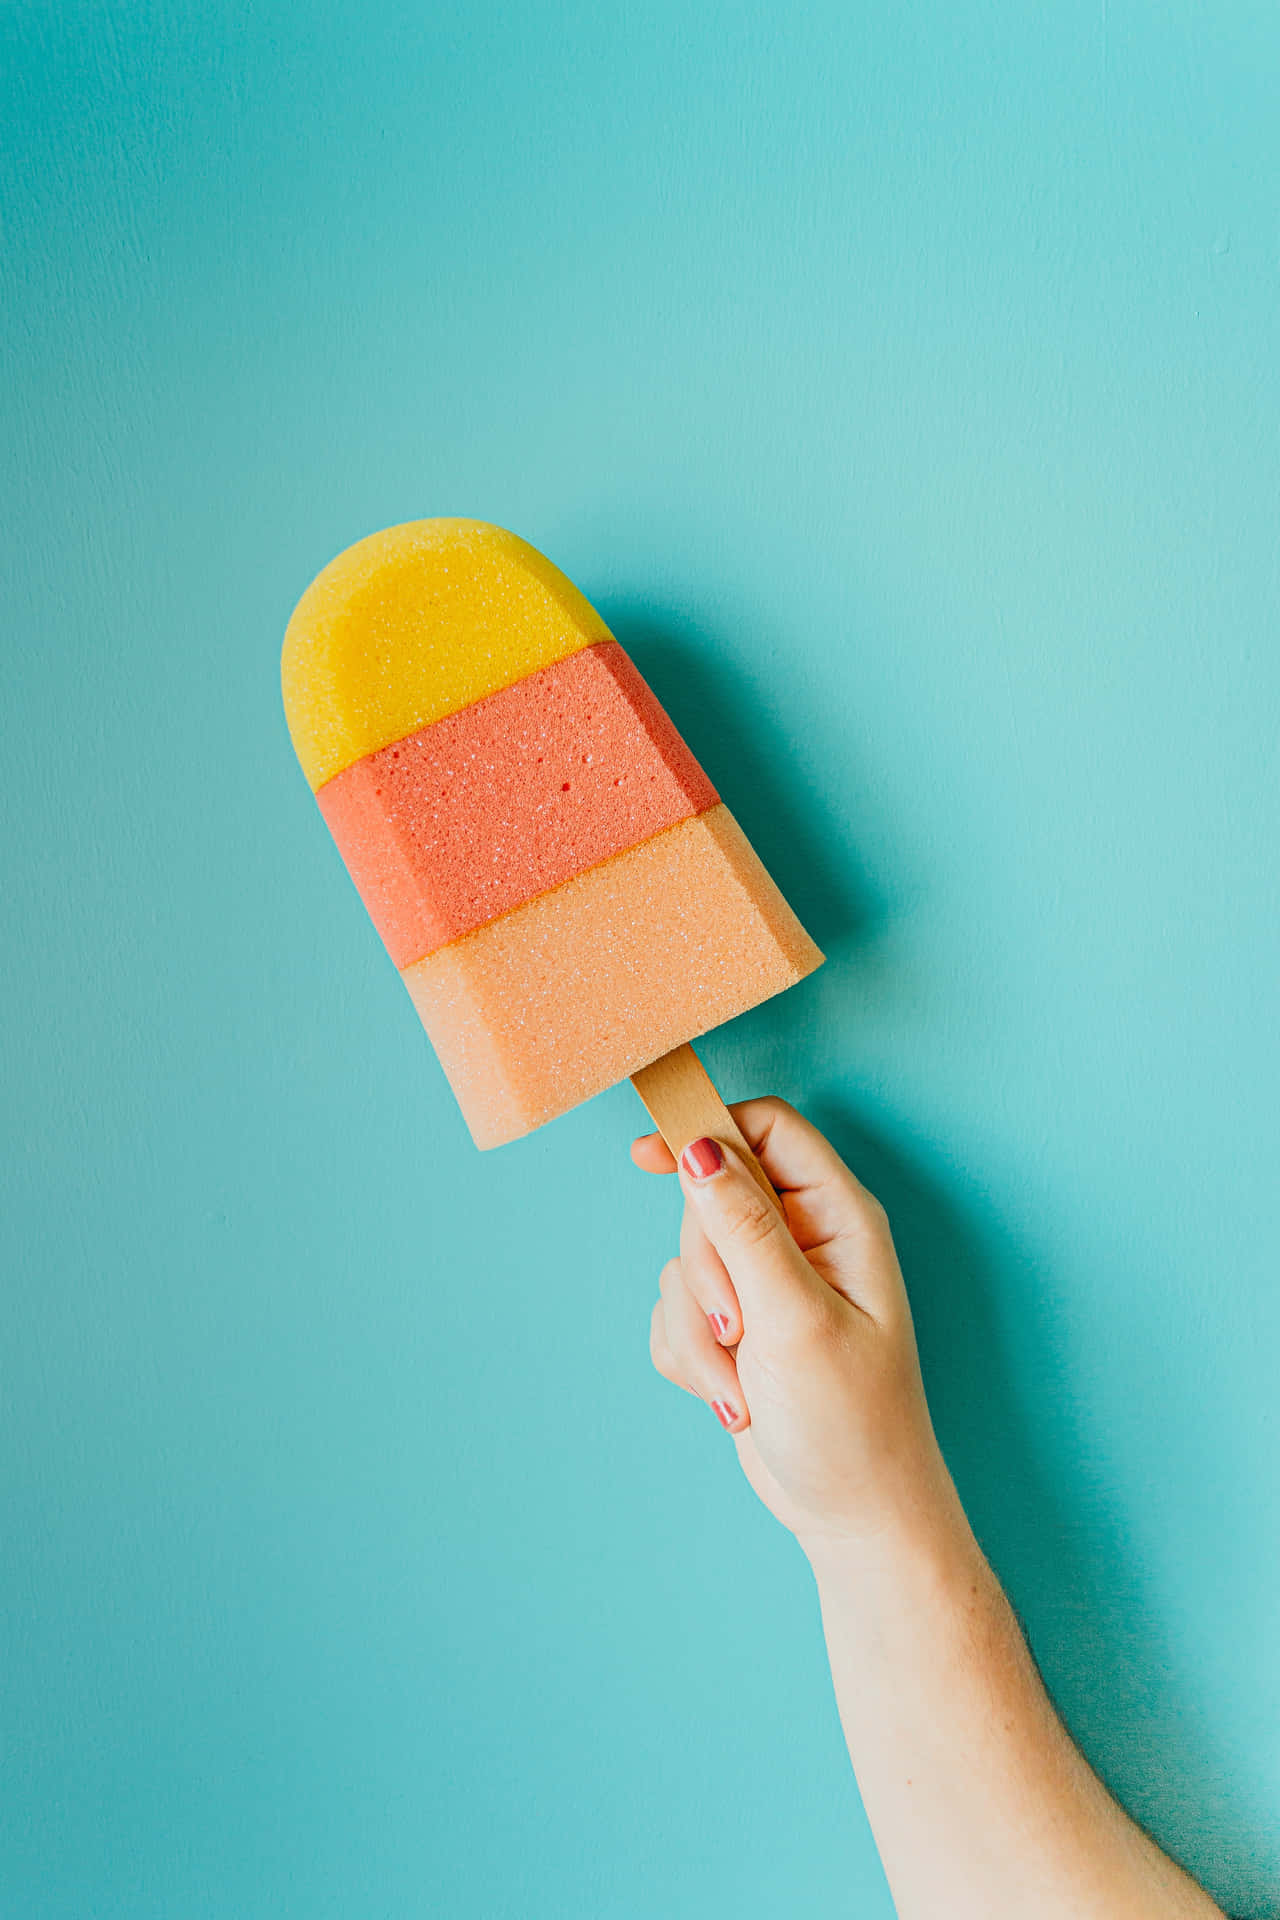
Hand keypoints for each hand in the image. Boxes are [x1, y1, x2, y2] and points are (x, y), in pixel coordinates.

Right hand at [634, 1098, 960, 1557]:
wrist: (850, 1516)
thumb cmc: (850, 1421)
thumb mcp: (793, 1318)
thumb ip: (743, 1228)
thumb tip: (697, 1147)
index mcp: (838, 1217)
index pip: (766, 1129)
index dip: (707, 1129)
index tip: (648, 1154)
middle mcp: (803, 1240)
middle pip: (709, 1198)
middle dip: (706, 1274)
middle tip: (738, 1328)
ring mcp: (766, 1286)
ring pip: (684, 1264)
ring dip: (697, 1332)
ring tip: (744, 1386)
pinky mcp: (734, 1328)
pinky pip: (672, 1312)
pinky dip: (689, 1358)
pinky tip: (732, 1398)